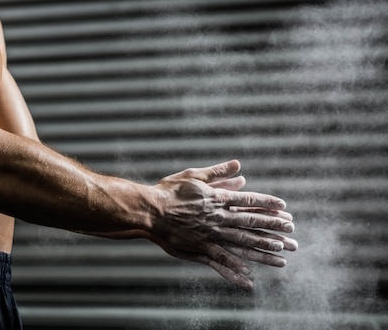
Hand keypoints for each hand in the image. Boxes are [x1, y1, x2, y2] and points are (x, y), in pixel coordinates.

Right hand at [148, 160, 296, 289]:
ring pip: (242, 243)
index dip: (268, 205)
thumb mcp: (194, 175)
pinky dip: (235, 268)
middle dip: (274, 228)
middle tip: (292, 234)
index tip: (284, 208)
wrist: (150, 210)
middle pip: (251, 223)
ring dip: (263, 249)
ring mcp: (210, 233)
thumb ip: (217, 172)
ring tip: (281, 254)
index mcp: (218, 198)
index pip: (249, 201)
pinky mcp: (199, 247)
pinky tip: (248, 275)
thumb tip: (238, 165)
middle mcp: (218, 217)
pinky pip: (221, 259)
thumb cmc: (169, 190)